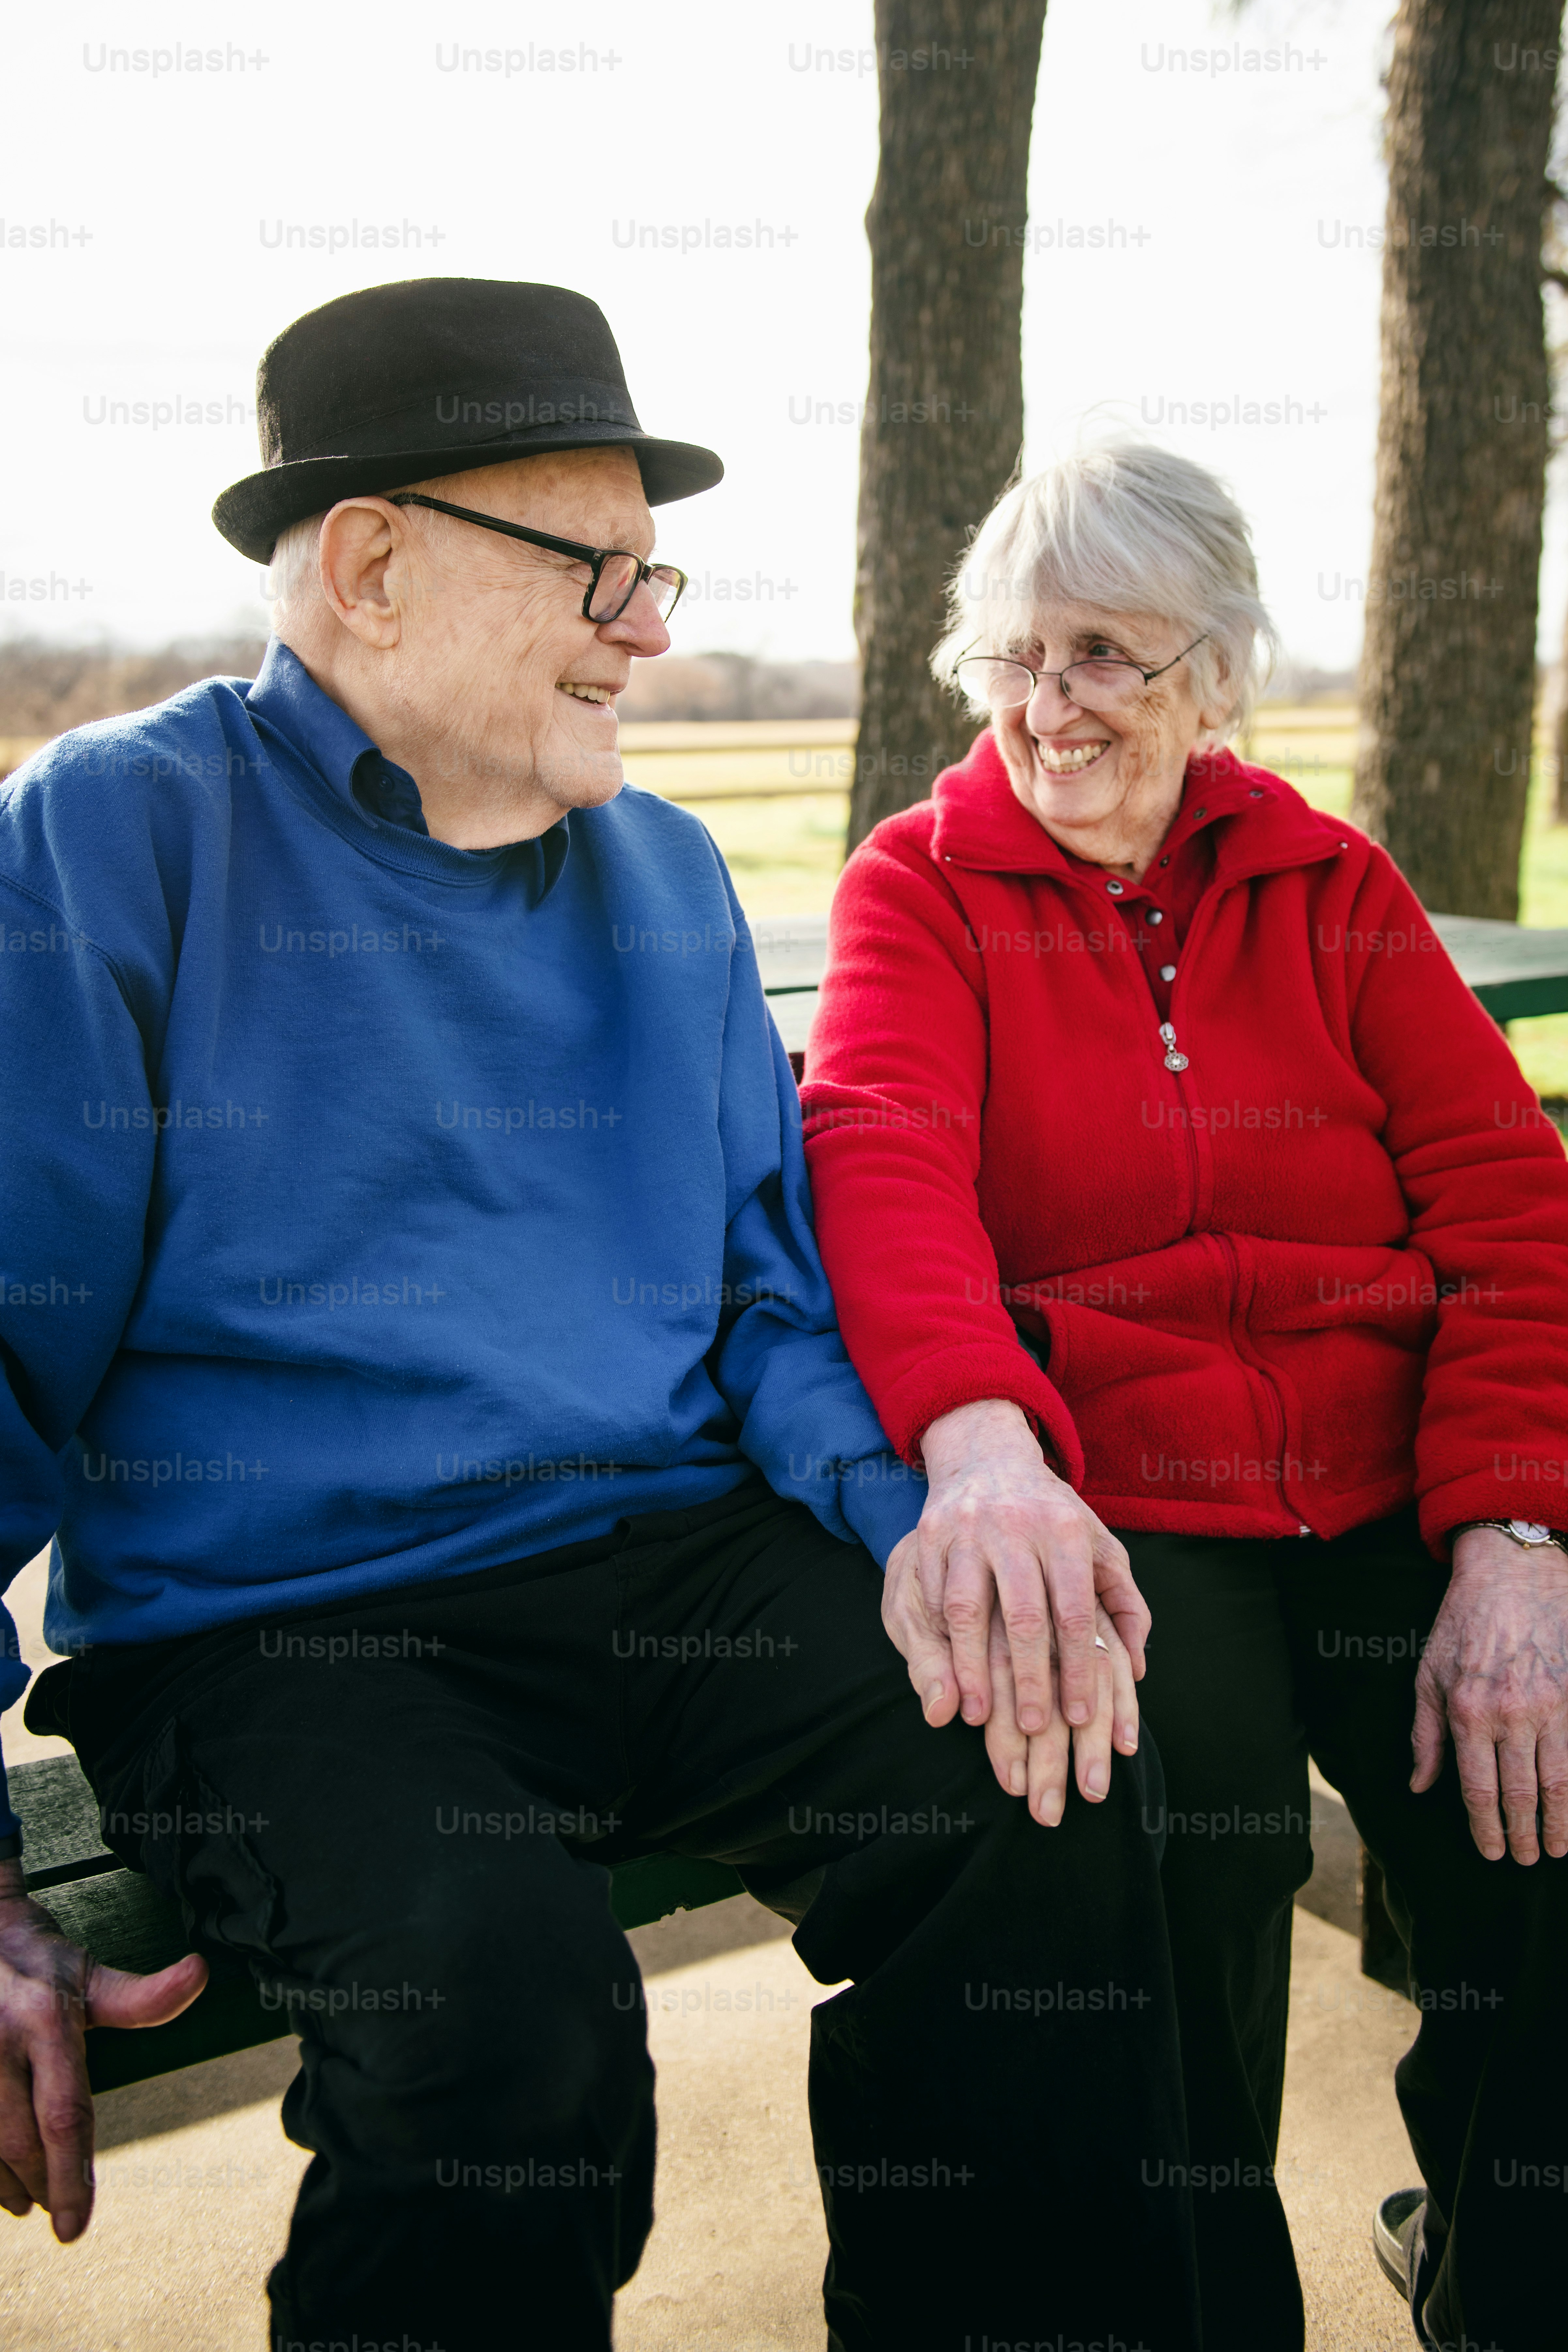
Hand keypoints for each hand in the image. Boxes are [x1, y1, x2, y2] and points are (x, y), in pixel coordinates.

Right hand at [0, 1859, 206, 2239]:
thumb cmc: (37, 1962)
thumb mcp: (89, 1976)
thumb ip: (142, 1997)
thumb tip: (200, 1972)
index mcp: (47, 2020)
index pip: (65, 2115)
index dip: (71, 2177)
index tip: (73, 2226)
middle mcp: (0, 2043)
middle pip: (22, 2143)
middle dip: (43, 2186)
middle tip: (58, 2210)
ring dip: (6, 2185)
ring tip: (28, 2200)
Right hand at [882, 1397, 1149, 1814]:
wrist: (986, 1456)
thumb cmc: (1051, 1513)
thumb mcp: (1098, 1542)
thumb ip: (1124, 1601)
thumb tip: (1137, 1666)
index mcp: (1064, 1530)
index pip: (1073, 1611)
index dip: (1076, 1668)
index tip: (1079, 1716)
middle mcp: (1016, 1527)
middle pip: (1022, 1616)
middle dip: (1028, 1680)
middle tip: (1034, 1730)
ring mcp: (968, 1530)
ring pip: (967, 1610)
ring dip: (973, 1669)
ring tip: (980, 1718)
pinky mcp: (930, 1536)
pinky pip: (933, 1599)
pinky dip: (941, 1641)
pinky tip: (949, 1677)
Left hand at [1412, 1528, 1567, 1864]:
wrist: (1512, 1573)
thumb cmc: (1463, 1623)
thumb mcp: (1428, 1675)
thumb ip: (1425, 1735)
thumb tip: (1419, 1786)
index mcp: (1468, 1712)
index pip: (1479, 1791)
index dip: (1487, 1829)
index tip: (1492, 1853)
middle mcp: (1511, 1714)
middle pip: (1521, 1794)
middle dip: (1525, 1835)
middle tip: (1527, 1859)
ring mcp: (1552, 1704)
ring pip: (1560, 1782)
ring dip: (1560, 1822)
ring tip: (1557, 1846)